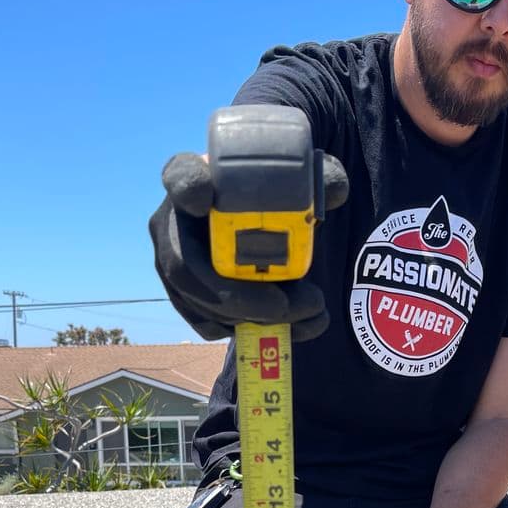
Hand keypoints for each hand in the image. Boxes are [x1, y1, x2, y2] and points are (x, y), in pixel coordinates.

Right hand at [148, 148, 348, 341]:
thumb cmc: (274, 195)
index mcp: (197, 178)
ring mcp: (175, 264)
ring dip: (251, 316)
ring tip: (305, 312)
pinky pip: (208, 324)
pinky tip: (292, 327)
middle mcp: (174, 223)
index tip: (204, 197)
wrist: (264, 227)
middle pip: (184, 264)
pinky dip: (250, 331)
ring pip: (197, 301)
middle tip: (283, 304)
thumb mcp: (300, 181)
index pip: (180, 175)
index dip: (186, 187)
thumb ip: (320, 179)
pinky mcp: (187, 298)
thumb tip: (334, 191)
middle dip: (234, 294)